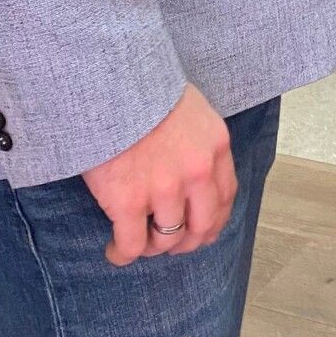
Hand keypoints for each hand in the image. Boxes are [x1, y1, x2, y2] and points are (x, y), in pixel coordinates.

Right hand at [82, 84, 235, 265]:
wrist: (109, 82)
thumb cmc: (144, 90)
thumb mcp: (190, 109)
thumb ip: (198, 141)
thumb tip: (191, 171)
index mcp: (215, 146)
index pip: (225, 197)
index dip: (212, 221)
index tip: (199, 231)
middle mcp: (197, 172)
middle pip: (202, 226)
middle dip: (186, 242)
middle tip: (169, 244)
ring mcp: (164, 188)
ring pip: (167, 240)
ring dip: (153, 248)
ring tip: (138, 242)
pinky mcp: (128, 201)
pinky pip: (131, 244)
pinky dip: (122, 254)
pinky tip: (115, 251)